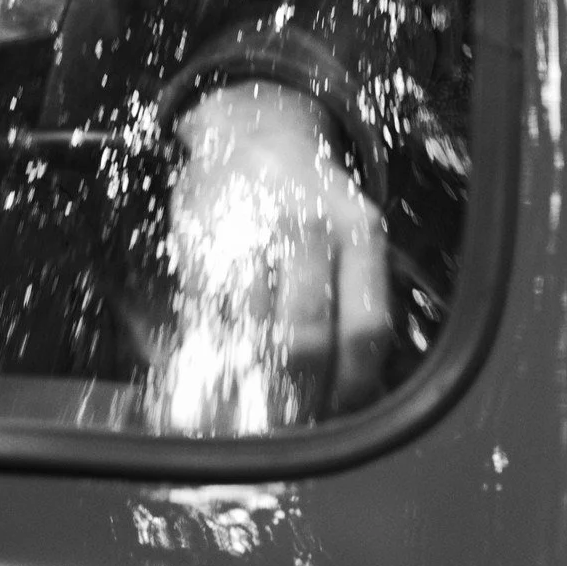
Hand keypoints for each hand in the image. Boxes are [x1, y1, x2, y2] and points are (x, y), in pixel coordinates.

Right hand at [144, 82, 390, 433]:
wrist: (251, 134)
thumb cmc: (313, 200)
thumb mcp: (356, 232)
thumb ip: (360, 298)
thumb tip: (363, 390)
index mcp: (360, 233)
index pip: (365, 329)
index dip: (354, 386)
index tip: (344, 416)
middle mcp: (308, 233)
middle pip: (307, 341)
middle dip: (301, 400)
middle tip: (298, 431)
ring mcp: (250, 240)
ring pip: (253, 338)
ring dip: (252, 391)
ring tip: (256, 423)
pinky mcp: (201, 251)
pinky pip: (208, 324)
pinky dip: (213, 364)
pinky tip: (217, 387)